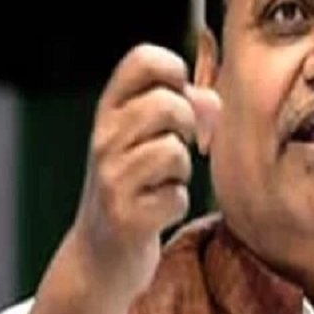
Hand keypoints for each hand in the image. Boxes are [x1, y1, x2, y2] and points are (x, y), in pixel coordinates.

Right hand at [69, 44, 220, 303]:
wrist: (100, 255)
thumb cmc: (135, 186)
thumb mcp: (148, 138)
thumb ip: (184, 107)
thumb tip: (213, 102)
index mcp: (109, 110)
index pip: (143, 58)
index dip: (175, 70)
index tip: (178, 96)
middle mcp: (103, 139)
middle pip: (168, 104)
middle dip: (187, 126)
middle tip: (178, 146)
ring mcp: (110, 179)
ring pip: (173, 152)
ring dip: (182, 171)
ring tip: (163, 182)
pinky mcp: (125, 218)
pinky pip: (176, 198)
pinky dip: (176, 206)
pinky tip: (157, 212)